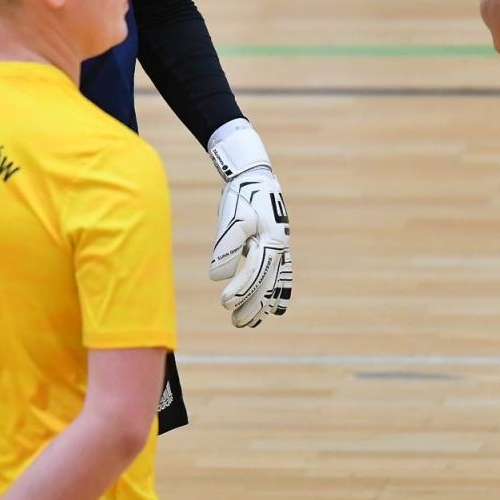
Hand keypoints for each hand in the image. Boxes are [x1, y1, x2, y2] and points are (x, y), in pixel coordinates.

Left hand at [207, 120, 292, 327]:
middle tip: (236, 322)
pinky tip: (275, 308)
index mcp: (271, 241)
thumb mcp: (232, 218)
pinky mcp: (276, 246)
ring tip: (249, 322)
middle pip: (268, 284)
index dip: (241, 289)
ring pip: (276, 283)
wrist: (255, 176)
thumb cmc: (241, 196)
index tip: (224, 303)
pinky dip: (278, 292)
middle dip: (253, 305)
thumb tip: (218, 277)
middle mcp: (280, 248)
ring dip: (263, 304)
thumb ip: (226, 248)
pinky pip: (281, 275)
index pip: (256, 273)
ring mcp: (281, 248)